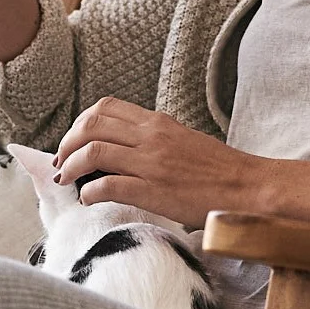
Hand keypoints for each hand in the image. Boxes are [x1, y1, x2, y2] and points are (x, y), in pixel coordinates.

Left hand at [54, 98, 267, 229]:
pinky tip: (88, 200)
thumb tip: (126, 149)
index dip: (80, 123)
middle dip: (67, 143)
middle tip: (61, 162)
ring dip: (71, 166)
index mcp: (157, 122)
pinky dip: (89, 192)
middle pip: (91, 125)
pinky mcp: (153, 190)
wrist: (247, 188)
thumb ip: (154, 139)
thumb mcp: (183, 140)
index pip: (105, 108)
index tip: (73, 141)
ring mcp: (150, 163)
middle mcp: (150, 137)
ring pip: (93, 152)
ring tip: (67, 180)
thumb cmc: (219, 170)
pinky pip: (108, 185)